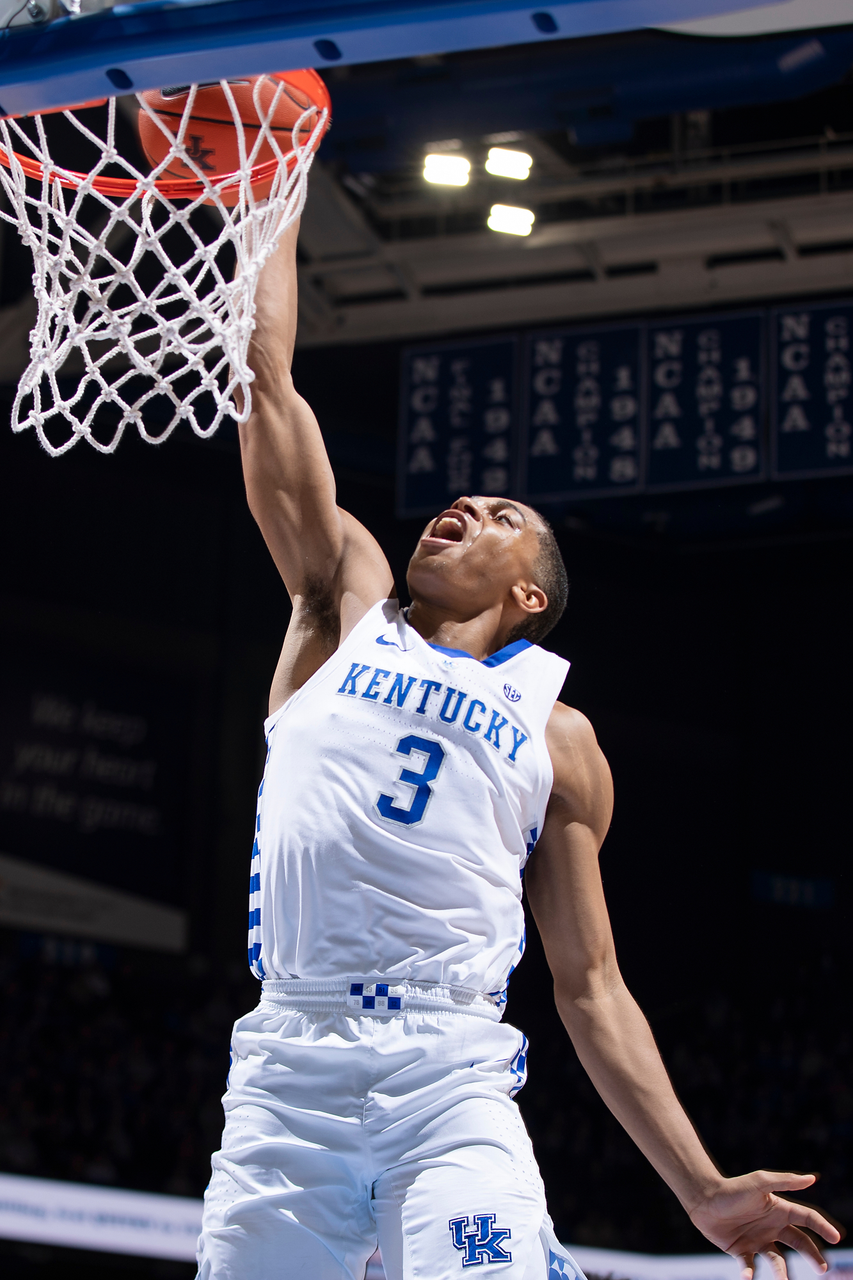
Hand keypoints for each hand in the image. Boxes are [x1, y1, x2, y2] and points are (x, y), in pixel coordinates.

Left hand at [689, 1171, 841, 1279]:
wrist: (703, 1198)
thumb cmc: (732, 1188)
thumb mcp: (760, 1182)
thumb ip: (786, 1181)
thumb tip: (813, 1178)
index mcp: (778, 1209)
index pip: (807, 1218)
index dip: (823, 1227)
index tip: (837, 1238)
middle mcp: (771, 1226)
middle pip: (799, 1242)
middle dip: (813, 1255)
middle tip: (823, 1269)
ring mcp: (757, 1240)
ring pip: (778, 1261)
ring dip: (782, 1272)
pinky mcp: (741, 1251)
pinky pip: (750, 1266)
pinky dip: (750, 1274)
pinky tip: (748, 1277)